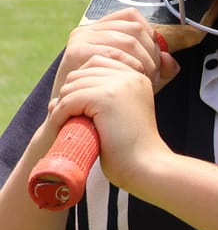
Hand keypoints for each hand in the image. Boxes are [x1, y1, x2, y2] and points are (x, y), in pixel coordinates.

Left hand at [47, 55, 172, 192]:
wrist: (145, 166)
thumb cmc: (130, 148)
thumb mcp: (121, 114)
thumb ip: (104, 97)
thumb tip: (62, 91)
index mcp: (137, 77)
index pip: (96, 63)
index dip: (81, 84)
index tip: (79, 108)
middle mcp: (130, 76)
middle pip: (81, 73)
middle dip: (70, 95)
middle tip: (69, 118)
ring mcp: (119, 84)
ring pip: (72, 85)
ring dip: (63, 105)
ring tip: (68, 124)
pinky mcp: (106, 97)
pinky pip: (68, 100)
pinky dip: (60, 115)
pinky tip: (65, 127)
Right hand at [54, 11, 180, 96]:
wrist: (74, 118)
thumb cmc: (104, 97)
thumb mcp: (134, 78)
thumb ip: (156, 67)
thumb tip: (169, 59)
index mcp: (100, 29)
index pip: (132, 16)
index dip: (150, 35)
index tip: (156, 60)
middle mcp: (88, 29)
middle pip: (134, 28)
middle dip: (151, 51)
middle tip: (154, 74)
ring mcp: (80, 38)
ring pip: (128, 40)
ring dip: (145, 60)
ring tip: (146, 79)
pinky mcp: (74, 51)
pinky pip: (113, 53)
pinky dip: (129, 66)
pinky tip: (132, 79)